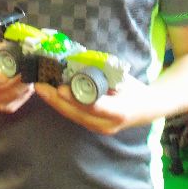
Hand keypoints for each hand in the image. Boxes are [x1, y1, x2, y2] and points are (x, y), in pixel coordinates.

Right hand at [0, 42, 33, 112]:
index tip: (19, 68)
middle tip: (29, 71)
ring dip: (23, 88)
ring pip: (11, 99)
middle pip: (6, 90)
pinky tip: (27, 88)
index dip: (8, 76)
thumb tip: (13, 49)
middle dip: (20, 80)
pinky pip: (12, 106)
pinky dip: (22, 98)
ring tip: (29, 77)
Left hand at [35, 75, 152, 133]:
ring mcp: (99, 128)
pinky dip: (62, 105)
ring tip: (40, 88)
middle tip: (39, 85)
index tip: (60, 88)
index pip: (93, 106)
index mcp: (118, 111)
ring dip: (55, 102)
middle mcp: (106, 124)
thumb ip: (102, 74)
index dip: (75, 97)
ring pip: (72, 116)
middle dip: (56, 100)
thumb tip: (78, 60)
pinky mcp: (93, 127)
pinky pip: (75, 115)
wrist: (148, 109)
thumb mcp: (123, 79)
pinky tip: (51, 94)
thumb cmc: (135, 89)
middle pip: (77, 113)